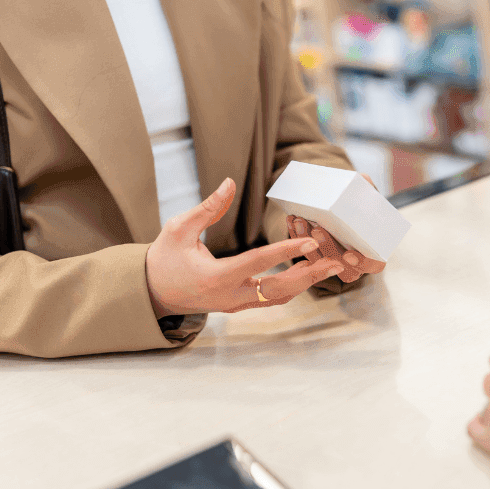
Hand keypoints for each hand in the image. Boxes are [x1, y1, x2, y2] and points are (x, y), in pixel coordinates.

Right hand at [146, 179, 345, 316]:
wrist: (152, 293)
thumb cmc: (164, 259)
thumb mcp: (178, 229)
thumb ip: (207, 208)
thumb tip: (230, 182)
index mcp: (215, 277)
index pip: (257, 263)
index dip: (285, 252)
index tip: (310, 241)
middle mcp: (230, 296)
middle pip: (278, 290)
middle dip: (310, 276)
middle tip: (337, 261)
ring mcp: (236, 305)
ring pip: (279, 297)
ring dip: (307, 282)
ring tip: (332, 265)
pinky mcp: (239, 305)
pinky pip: (271, 298)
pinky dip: (293, 286)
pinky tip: (310, 270)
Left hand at [285, 173, 386, 283]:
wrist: (336, 204)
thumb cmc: (355, 201)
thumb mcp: (364, 194)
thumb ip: (366, 188)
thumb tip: (363, 179)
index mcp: (372, 251)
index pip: (373, 265)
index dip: (363, 263)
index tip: (349, 254)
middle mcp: (353, 263)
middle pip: (342, 268)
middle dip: (328, 249)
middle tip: (318, 229)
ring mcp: (332, 263)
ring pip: (319, 265)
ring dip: (307, 245)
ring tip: (300, 221)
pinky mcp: (314, 258)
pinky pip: (304, 255)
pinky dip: (296, 238)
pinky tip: (291, 221)